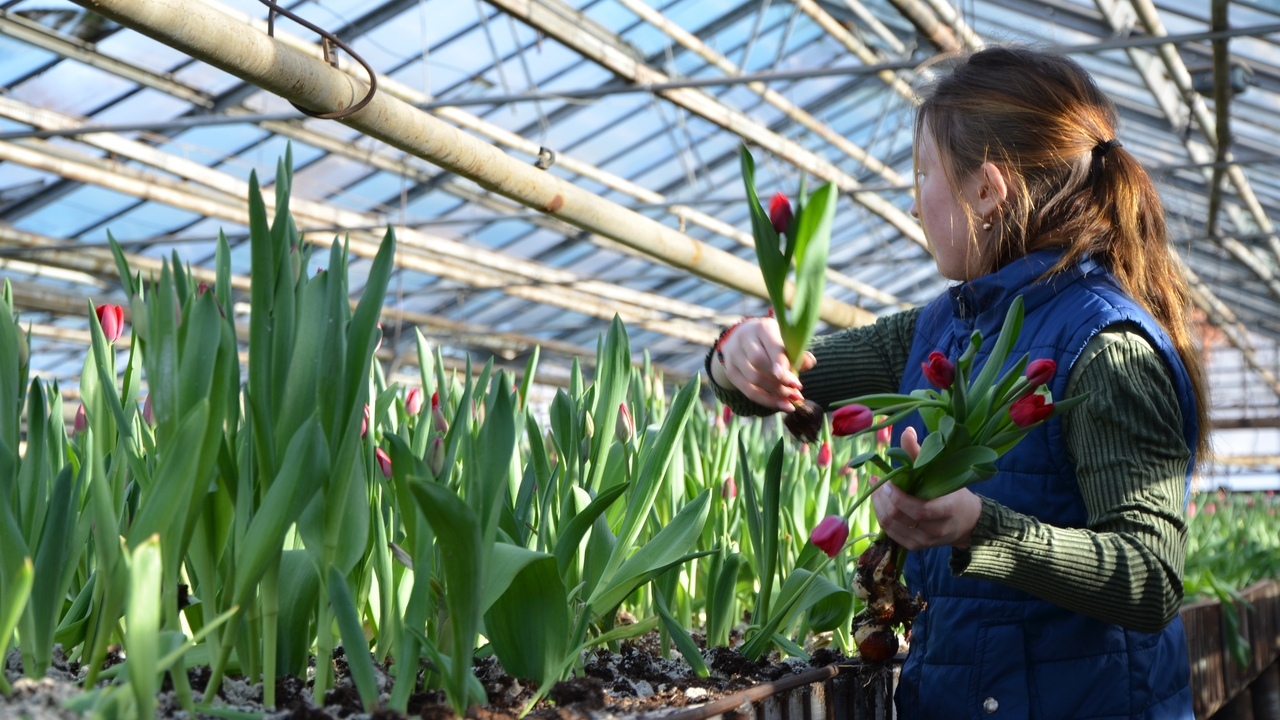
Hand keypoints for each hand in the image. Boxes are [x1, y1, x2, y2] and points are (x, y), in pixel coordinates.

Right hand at [710, 317, 815, 411]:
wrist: (744, 337)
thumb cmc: (771, 340)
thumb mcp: (785, 339)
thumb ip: (797, 351)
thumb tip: (810, 362)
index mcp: (762, 328)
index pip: (772, 347)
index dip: (783, 365)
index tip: (797, 383)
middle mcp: (744, 339)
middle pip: (759, 362)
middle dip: (780, 382)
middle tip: (796, 393)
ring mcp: (734, 355)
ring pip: (753, 379)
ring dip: (775, 394)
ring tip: (791, 400)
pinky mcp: (731, 371)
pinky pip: (747, 391)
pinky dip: (766, 401)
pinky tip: (781, 405)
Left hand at [870, 427, 982, 549]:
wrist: (967, 522)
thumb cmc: (954, 493)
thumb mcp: (942, 472)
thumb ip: (921, 454)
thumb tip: (906, 431)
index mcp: (947, 510)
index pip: (919, 509)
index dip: (898, 496)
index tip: (886, 481)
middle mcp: (936, 530)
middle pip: (899, 517)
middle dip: (882, 498)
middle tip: (876, 481)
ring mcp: (925, 542)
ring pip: (891, 526)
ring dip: (878, 506)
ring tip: (875, 490)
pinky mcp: (916, 547)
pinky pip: (891, 533)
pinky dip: (882, 517)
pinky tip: (880, 503)